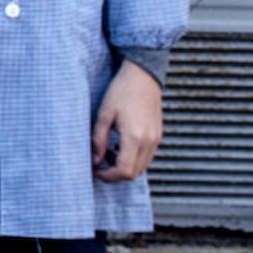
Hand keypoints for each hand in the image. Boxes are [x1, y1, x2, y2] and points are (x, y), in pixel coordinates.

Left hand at [93, 59, 163, 180]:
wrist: (143, 76)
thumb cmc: (121, 91)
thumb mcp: (104, 114)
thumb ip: (98, 139)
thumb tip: (94, 160)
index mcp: (135, 137)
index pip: (125, 171)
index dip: (109, 176)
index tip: (96, 171)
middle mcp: (149, 141)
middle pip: (135, 173)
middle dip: (116, 175)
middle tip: (99, 166)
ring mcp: (156, 138)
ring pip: (142, 166)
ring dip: (125, 167)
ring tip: (107, 153)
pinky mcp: (158, 134)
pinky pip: (147, 156)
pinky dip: (133, 158)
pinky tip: (119, 146)